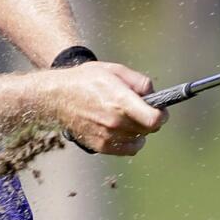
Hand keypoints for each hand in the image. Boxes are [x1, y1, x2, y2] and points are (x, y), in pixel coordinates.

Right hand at [43, 62, 167, 155]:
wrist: (58, 96)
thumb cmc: (86, 80)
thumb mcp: (114, 70)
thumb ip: (139, 81)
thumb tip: (154, 93)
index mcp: (120, 100)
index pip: (154, 119)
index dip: (162, 115)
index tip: (160, 109)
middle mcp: (115, 121)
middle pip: (149, 130)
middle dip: (151, 119)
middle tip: (143, 109)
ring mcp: (107, 136)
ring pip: (139, 139)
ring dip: (139, 130)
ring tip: (128, 117)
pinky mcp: (100, 146)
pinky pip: (127, 149)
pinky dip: (130, 141)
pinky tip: (122, 128)